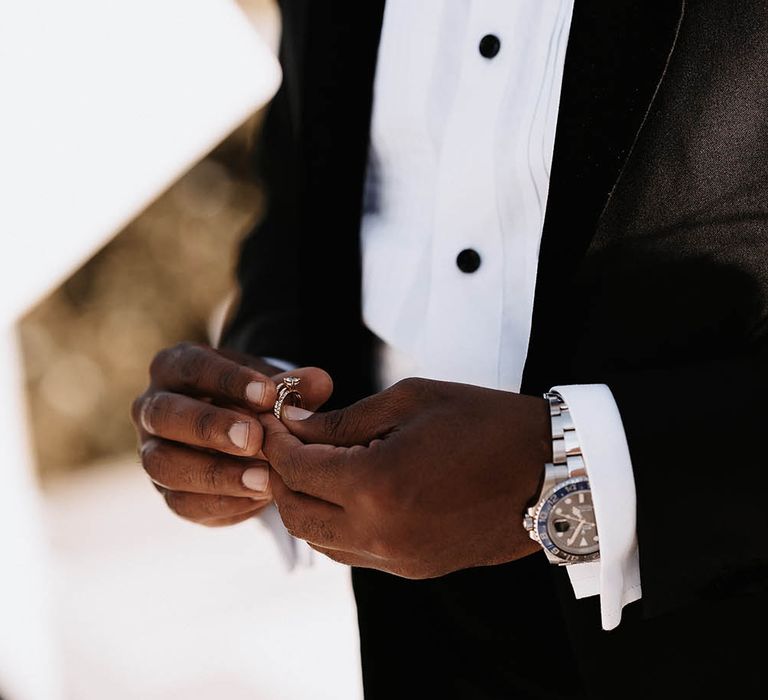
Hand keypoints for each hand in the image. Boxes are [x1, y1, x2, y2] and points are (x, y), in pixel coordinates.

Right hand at [130, 341, 332, 526]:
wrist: (242, 433)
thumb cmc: (254, 400)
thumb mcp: (273, 386)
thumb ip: (292, 385)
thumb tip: (320, 382)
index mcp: (174, 367)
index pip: (192, 367)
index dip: (228, 380)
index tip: (268, 394)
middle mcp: (152, 407)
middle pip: (165, 415)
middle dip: (210, 427)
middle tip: (255, 439)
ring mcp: (152, 451)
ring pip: (164, 464)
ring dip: (214, 473)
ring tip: (263, 478)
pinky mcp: (167, 491)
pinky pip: (182, 502)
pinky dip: (221, 501)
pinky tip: (258, 498)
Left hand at [260, 377, 550, 577]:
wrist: (550, 472)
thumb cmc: (485, 423)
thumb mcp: (411, 401)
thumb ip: (344, 420)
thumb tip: (295, 425)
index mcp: (377, 484)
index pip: (295, 468)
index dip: (274, 441)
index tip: (273, 419)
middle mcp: (380, 532)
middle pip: (295, 512)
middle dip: (279, 475)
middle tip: (286, 442)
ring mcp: (398, 558)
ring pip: (319, 540)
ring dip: (304, 503)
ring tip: (314, 465)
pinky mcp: (414, 568)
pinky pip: (351, 552)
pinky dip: (334, 524)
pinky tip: (347, 492)